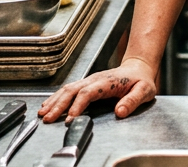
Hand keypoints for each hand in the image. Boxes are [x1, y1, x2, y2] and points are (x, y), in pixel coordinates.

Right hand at [39, 58, 157, 122]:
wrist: (138, 69)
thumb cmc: (140, 81)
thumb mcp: (144, 91)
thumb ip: (132, 101)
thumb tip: (120, 111)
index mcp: (107, 82)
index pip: (87, 93)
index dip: (77, 106)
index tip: (70, 118)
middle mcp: (95, 79)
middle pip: (72, 90)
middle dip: (58, 105)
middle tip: (48, 118)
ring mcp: (89, 80)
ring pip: (67, 89)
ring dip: (54, 101)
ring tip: (43, 113)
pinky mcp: (86, 84)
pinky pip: (68, 89)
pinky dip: (57, 97)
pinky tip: (49, 105)